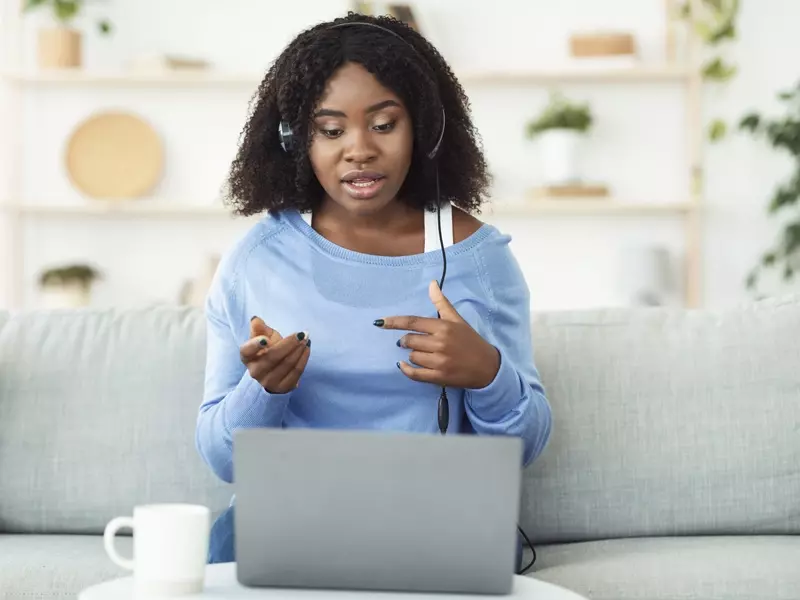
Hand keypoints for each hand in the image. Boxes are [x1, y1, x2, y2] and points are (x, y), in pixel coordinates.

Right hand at [239, 316, 309, 393]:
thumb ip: (259, 328)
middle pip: (273, 356)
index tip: (265, 339)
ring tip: (306, 339)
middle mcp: (255, 371)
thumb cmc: (268, 349)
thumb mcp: (263, 336)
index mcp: (247, 356)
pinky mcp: (282, 388)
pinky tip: (307, 349)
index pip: (247, 350)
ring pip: (287, 364)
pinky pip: (296, 372)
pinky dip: (303, 359)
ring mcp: (268, 382)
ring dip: (299, 350)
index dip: (255, 345)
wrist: (274, 370)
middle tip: (302, 334)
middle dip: (290, 343)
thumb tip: (256, 320)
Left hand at [376, 281, 499, 388]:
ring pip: (412, 356)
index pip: (413, 322)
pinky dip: (406, 370)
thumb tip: (432, 283)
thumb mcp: (457, 320)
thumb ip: (442, 302)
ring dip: (413, 355)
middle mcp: (440, 343)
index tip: (379, 322)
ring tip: (425, 354)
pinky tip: (403, 366)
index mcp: (443, 327)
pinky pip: (414, 374)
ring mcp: (439, 362)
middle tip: (413, 342)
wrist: (488, 367)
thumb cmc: (470, 341)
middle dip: (407, 341)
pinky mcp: (439, 377)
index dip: (394, 322)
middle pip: (409, 340)